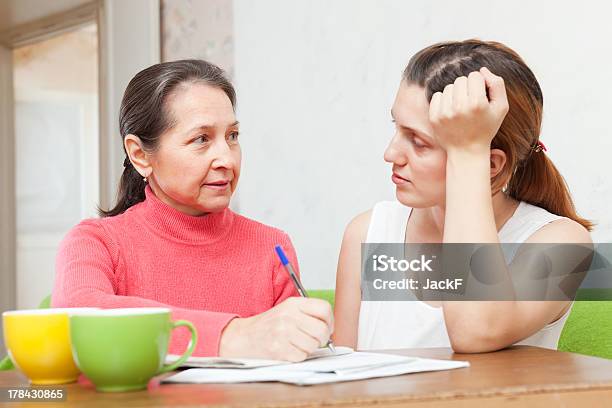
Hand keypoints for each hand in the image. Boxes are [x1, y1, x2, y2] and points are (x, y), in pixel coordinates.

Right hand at [218, 297, 332, 361]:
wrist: (243, 337)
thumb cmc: (268, 325)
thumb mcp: (287, 310)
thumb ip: (307, 313)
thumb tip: (330, 325)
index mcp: (293, 304)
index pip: (324, 308)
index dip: (330, 320)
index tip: (327, 327)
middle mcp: (289, 316)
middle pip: (322, 329)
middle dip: (322, 338)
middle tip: (315, 340)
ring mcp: (283, 332)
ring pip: (313, 345)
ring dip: (308, 348)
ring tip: (297, 344)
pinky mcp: (279, 349)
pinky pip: (302, 356)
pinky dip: (298, 356)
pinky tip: (289, 350)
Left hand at [429, 67, 508, 153]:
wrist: (467, 151)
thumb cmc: (486, 128)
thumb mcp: (501, 107)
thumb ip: (497, 84)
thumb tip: (482, 70)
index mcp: (477, 103)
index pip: (475, 76)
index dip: (479, 84)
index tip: (480, 96)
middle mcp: (460, 107)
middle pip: (461, 80)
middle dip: (467, 88)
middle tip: (470, 103)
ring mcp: (445, 112)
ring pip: (449, 87)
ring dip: (455, 94)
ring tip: (461, 108)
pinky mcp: (434, 117)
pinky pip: (437, 95)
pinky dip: (444, 100)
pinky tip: (451, 111)